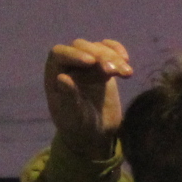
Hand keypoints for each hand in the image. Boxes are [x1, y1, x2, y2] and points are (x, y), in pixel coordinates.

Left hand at [45, 39, 133, 158]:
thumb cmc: (79, 127)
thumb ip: (68, 98)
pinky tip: (126, 59)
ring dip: (113, 57)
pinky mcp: (103, 66)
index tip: (91, 62)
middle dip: (99, 55)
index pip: (60, 54)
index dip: (74, 54)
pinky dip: (118, 51)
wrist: (95, 134)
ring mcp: (87, 64)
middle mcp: (69, 65)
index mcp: (55, 73)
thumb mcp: (73, 116)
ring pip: (98, 48)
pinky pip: (109, 50)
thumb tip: (63, 77)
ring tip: (127, 73)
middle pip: (82, 47)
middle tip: (113, 71)